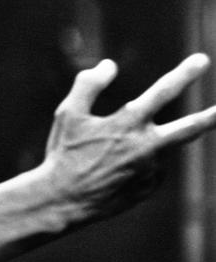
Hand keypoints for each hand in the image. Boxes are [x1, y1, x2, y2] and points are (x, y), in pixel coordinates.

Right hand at [42, 53, 215, 221]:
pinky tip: (110, 170)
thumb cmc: (63, 154)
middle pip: (190, 129)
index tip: (201, 60)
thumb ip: (88, 85)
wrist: (62, 201)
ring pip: (163, 148)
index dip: (184, 75)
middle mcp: (146, 148)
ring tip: (113, 151)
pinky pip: (151, 168)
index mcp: (128, 125)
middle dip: (212, 117)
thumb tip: (110, 65)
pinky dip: (138, 162)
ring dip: (148, 143)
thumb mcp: (68, 114)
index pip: (163, 92)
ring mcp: (151, 171)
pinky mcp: (149, 189)